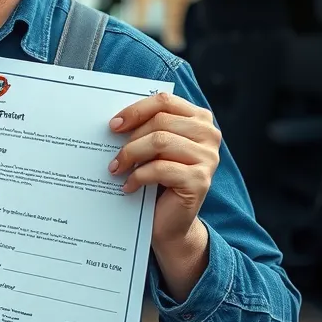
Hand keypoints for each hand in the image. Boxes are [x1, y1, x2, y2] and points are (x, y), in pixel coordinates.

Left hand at [107, 91, 220, 244]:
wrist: (169, 220)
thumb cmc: (158, 178)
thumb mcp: (152, 147)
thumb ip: (145, 127)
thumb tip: (116, 119)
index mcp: (198, 119)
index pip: (164, 101)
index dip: (136, 110)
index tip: (114, 125)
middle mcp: (209, 135)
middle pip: (160, 121)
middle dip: (131, 138)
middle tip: (113, 154)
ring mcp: (208, 158)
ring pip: (160, 142)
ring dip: (131, 155)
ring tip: (116, 168)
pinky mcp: (200, 180)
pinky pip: (161, 168)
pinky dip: (138, 176)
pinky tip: (128, 185)